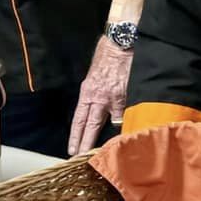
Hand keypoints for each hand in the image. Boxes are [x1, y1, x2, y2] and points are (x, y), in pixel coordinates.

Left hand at [67, 36, 132, 154]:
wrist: (119, 43)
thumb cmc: (107, 56)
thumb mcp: (93, 75)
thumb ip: (94, 92)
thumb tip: (96, 106)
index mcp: (87, 92)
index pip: (79, 119)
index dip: (76, 135)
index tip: (72, 149)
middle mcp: (98, 97)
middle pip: (91, 125)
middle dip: (86, 143)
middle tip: (81, 158)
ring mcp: (114, 98)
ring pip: (111, 123)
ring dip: (109, 136)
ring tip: (107, 151)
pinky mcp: (128, 95)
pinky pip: (126, 112)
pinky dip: (127, 120)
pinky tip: (127, 131)